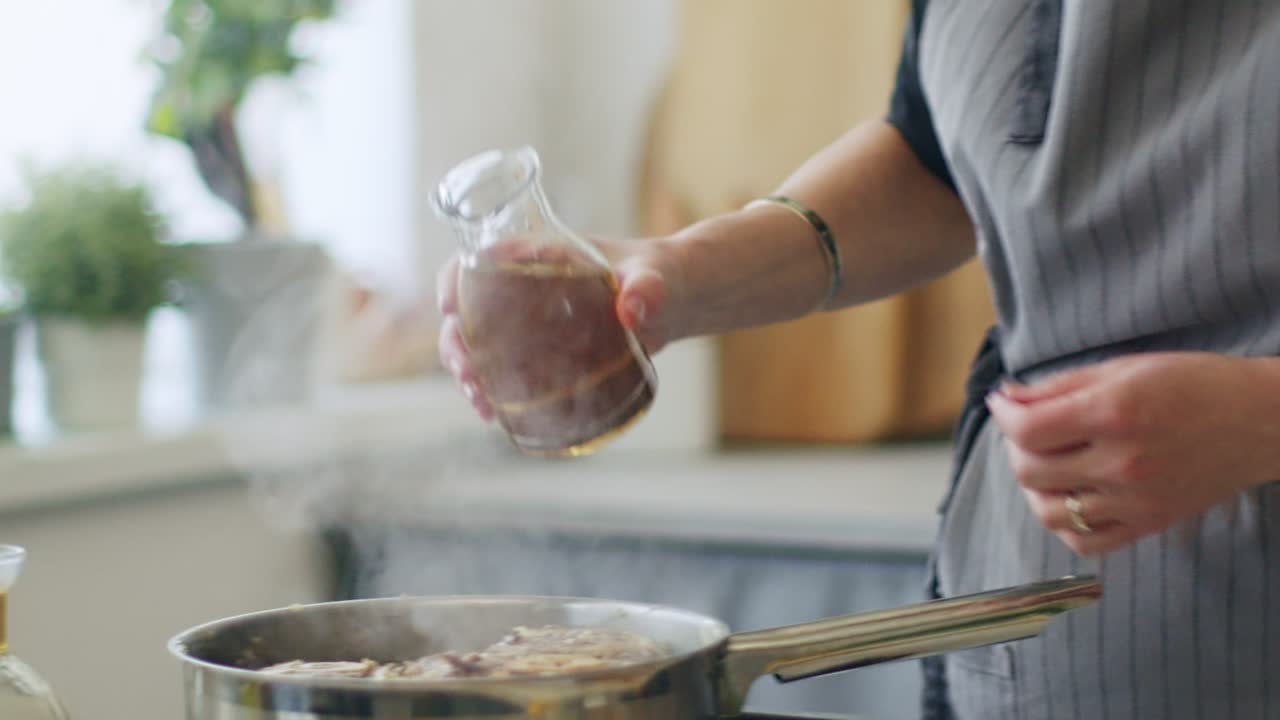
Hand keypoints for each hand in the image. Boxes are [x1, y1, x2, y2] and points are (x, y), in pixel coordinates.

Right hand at [435, 237, 678, 420]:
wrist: (673, 300)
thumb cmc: (659, 274)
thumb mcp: (654, 276)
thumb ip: (647, 288)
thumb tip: (634, 311)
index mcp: (541, 255)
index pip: (482, 259)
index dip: (456, 279)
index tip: (448, 304)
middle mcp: (525, 287)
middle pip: (470, 309)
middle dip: (457, 342)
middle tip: (468, 373)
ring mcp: (530, 320)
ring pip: (480, 343)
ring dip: (468, 372)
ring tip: (480, 402)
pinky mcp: (543, 349)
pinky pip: (505, 367)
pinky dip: (492, 389)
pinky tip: (492, 414)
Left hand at [986, 352, 1279, 555]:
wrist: (1258, 420)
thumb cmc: (1192, 384)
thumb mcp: (1122, 368)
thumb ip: (1057, 387)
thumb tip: (1005, 398)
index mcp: (1114, 413)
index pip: (1027, 429)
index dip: (1002, 414)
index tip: (1002, 403)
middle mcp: (1122, 462)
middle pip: (1029, 470)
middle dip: (1015, 447)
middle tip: (1027, 429)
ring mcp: (1135, 500)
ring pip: (1048, 512)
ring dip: (1033, 488)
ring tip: (1045, 464)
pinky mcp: (1149, 524)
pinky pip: (1085, 543)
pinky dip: (1063, 525)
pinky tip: (1067, 498)